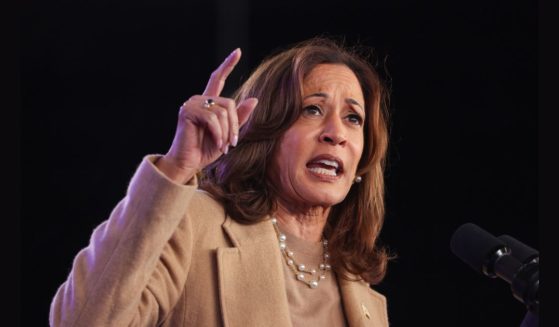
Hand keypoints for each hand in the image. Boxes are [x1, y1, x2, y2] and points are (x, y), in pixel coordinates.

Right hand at [157, 48, 258, 182]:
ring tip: (222, 146)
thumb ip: (239, 117)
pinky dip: (218, 134)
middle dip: (234, 125)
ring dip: (226, 132)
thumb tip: (254, 99)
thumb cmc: (206, 150)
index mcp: (208, 103)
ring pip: (222, 112)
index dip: (228, 64)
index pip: (218, 79)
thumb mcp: (228, 134)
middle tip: (231, 143)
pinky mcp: (187, 112)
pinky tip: (216, 144)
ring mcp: (192, 104)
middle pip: (229, 103)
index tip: (238, 51)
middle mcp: (199, 100)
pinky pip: (213, 119)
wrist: (188, 164)